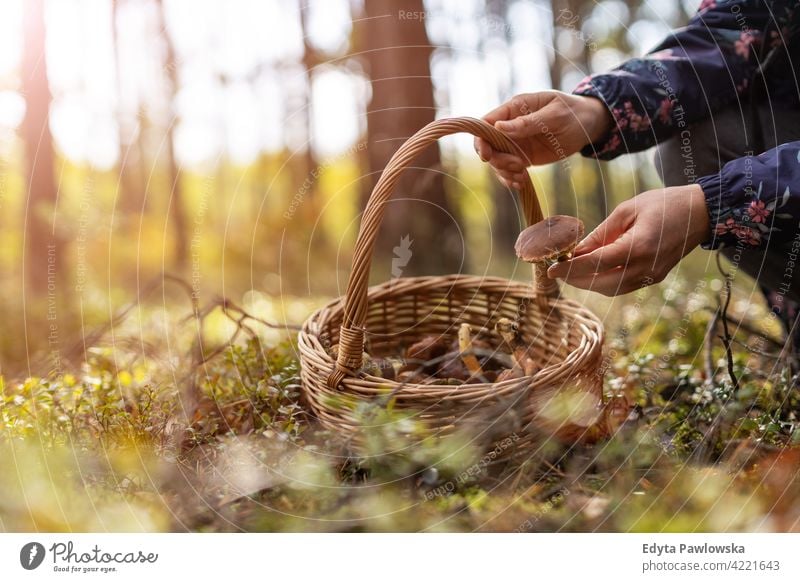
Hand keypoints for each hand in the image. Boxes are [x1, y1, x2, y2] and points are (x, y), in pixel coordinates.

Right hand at [474, 91, 611, 188]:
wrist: (587, 125)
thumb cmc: (572, 113)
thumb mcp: (554, 115)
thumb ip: (528, 122)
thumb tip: (498, 127)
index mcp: (514, 108)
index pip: (486, 123)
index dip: (481, 140)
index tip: (487, 156)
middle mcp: (510, 126)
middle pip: (488, 145)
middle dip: (497, 160)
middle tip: (517, 166)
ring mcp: (515, 142)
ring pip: (496, 160)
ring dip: (505, 172)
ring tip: (523, 176)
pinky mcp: (522, 156)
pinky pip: (507, 170)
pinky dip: (510, 179)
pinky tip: (522, 183)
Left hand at [547, 185, 710, 295]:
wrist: (701, 212)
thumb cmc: (662, 203)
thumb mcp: (626, 211)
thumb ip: (600, 234)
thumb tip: (575, 251)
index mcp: (637, 247)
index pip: (595, 264)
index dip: (570, 268)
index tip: (551, 269)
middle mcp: (645, 267)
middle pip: (601, 283)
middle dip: (575, 279)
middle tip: (557, 270)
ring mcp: (652, 276)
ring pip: (611, 289)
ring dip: (588, 283)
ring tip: (571, 271)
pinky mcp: (655, 278)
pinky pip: (623, 286)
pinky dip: (604, 282)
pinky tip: (592, 272)